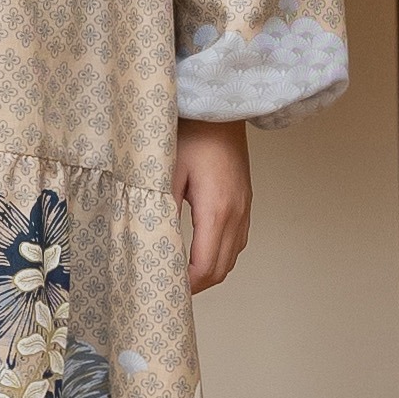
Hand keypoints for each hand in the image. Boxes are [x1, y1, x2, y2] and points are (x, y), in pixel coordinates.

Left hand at [173, 118, 249, 291]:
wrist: (220, 107)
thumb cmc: (191, 133)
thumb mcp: (166, 173)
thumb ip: (161, 212)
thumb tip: (153, 246)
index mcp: (216, 210)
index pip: (206, 266)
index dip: (187, 286)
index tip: (166, 290)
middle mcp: (236, 213)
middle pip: (222, 268)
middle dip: (198, 284)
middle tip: (171, 289)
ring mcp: (245, 207)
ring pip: (233, 256)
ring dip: (211, 270)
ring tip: (183, 274)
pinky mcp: (245, 199)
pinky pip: (238, 239)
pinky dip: (221, 253)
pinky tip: (201, 250)